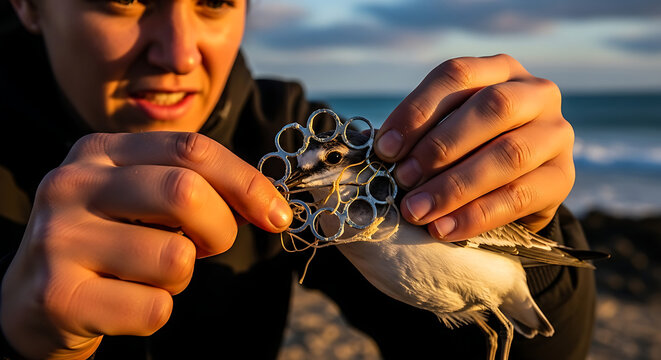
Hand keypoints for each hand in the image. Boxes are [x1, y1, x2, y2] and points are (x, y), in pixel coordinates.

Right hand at [0, 132, 291, 358]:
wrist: (31, 302)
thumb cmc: (107, 246)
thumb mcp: (139, 200)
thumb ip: (194, 188)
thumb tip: (267, 205)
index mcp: (99, 151)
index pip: (192, 149)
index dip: (247, 182)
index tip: (277, 214)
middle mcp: (71, 184)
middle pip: (186, 193)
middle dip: (220, 230)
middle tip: (210, 249)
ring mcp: (59, 239)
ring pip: (176, 258)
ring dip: (180, 278)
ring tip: (146, 277)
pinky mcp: (57, 295)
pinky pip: (155, 309)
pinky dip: (157, 313)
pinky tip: (124, 304)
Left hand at [375, 54, 573, 240]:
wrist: (518, 188)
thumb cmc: (469, 150)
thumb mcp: (448, 129)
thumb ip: (420, 132)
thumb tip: (376, 146)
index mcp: (500, 70)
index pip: (457, 74)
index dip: (417, 109)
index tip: (385, 147)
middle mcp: (536, 92)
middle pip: (491, 108)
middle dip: (440, 146)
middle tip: (402, 179)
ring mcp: (556, 133)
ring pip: (509, 154)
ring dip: (455, 186)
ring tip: (417, 210)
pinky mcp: (564, 177)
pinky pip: (520, 196)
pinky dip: (476, 215)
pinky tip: (444, 229)